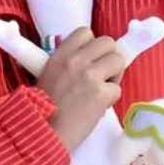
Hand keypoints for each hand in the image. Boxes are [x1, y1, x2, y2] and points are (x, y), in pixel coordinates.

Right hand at [39, 27, 124, 153]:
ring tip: (103, 88)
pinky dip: (111, 98)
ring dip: (115, 74)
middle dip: (109, 57)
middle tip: (102, 74)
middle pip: (108, 42)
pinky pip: (118, 88)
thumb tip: (90, 59)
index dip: (93, 45)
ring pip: (119, 60)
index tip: (91, 58)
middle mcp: (75, 61)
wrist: (46, 132)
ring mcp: (89, 76)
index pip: (85, 32)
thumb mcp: (49, 75)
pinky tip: (99, 106)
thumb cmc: (44, 108)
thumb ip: (67, 63)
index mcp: (60, 55)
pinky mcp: (101, 94)